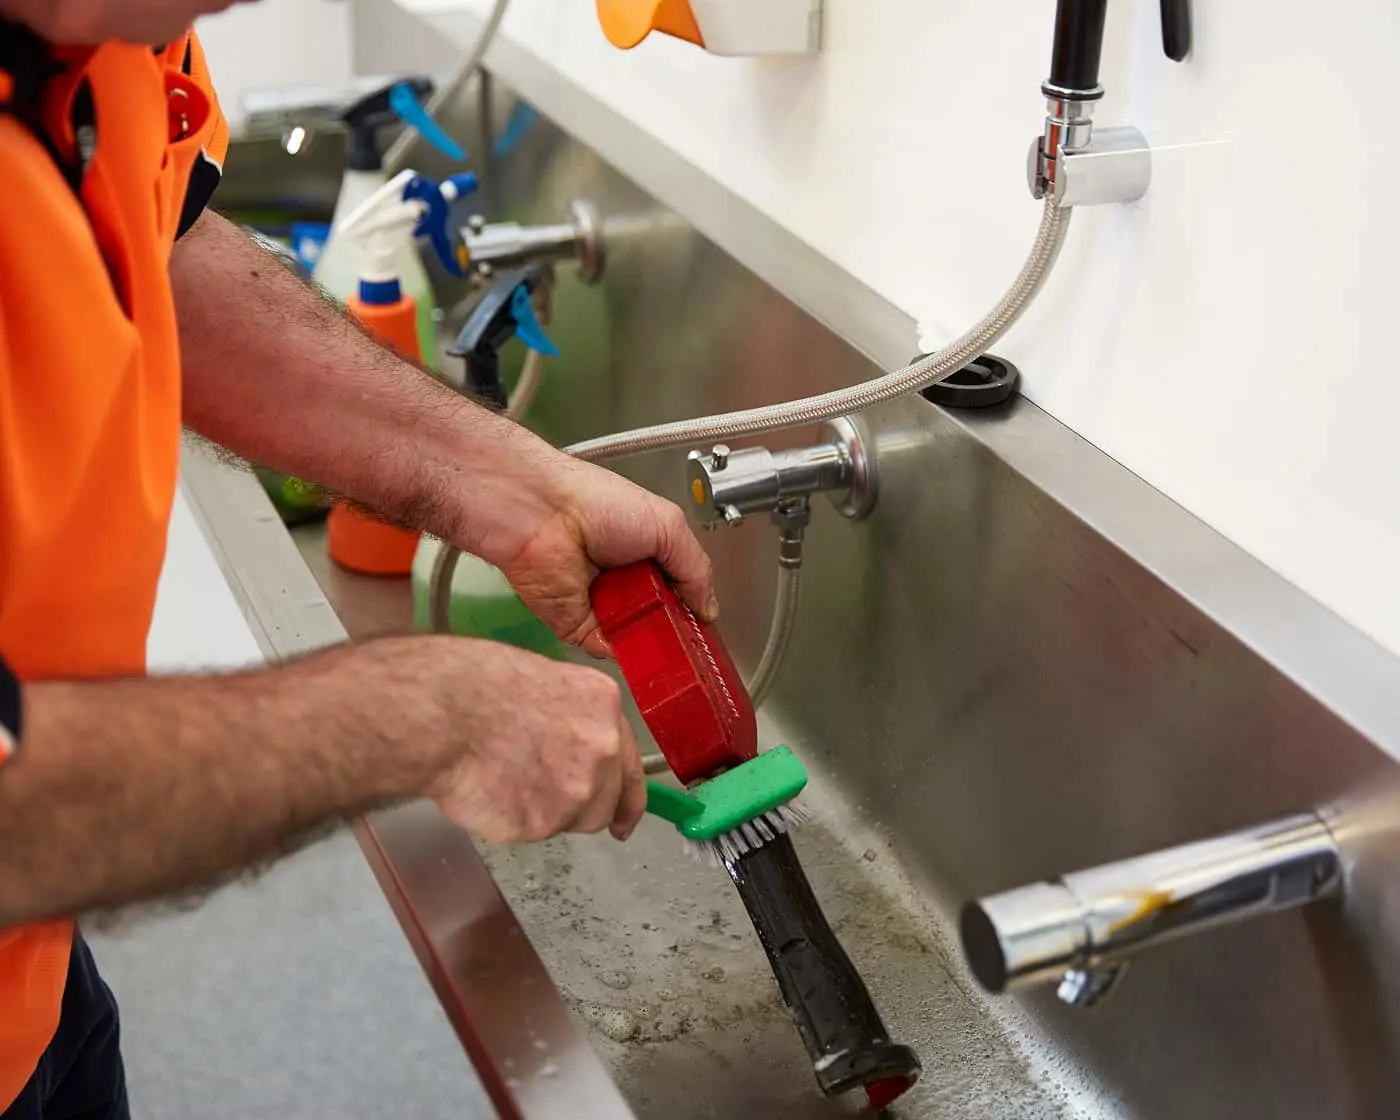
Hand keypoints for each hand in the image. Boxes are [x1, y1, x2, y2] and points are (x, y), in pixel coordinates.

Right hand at [398, 636, 645, 842]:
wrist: (440, 712)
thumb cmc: (474, 686)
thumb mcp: (542, 682)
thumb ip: (572, 721)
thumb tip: (567, 747)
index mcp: (603, 707)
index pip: (630, 766)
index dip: (626, 800)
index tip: (623, 821)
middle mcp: (602, 751)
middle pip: (603, 804)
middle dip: (576, 807)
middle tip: (538, 794)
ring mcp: (576, 791)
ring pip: (567, 823)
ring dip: (542, 813)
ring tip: (504, 780)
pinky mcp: (542, 823)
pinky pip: (529, 832)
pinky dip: (509, 820)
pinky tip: (488, 790)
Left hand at [452, 448, 716, 656]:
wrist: (542, 516)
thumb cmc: (596, 503)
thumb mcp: (669, 527)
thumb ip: (695, 570)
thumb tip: (707, 607)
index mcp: (647, 552)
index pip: (680, 590)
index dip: (694, 607)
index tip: (706, 624)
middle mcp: (625, 580)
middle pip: (662, 619)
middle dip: (677, 629)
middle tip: (689, 636)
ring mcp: (602, 606)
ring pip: (639, 638)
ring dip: (653, 641)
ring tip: (665, 636)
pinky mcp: (578, 627)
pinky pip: (608, 649)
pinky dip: (623, 650)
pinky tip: (636, 642)